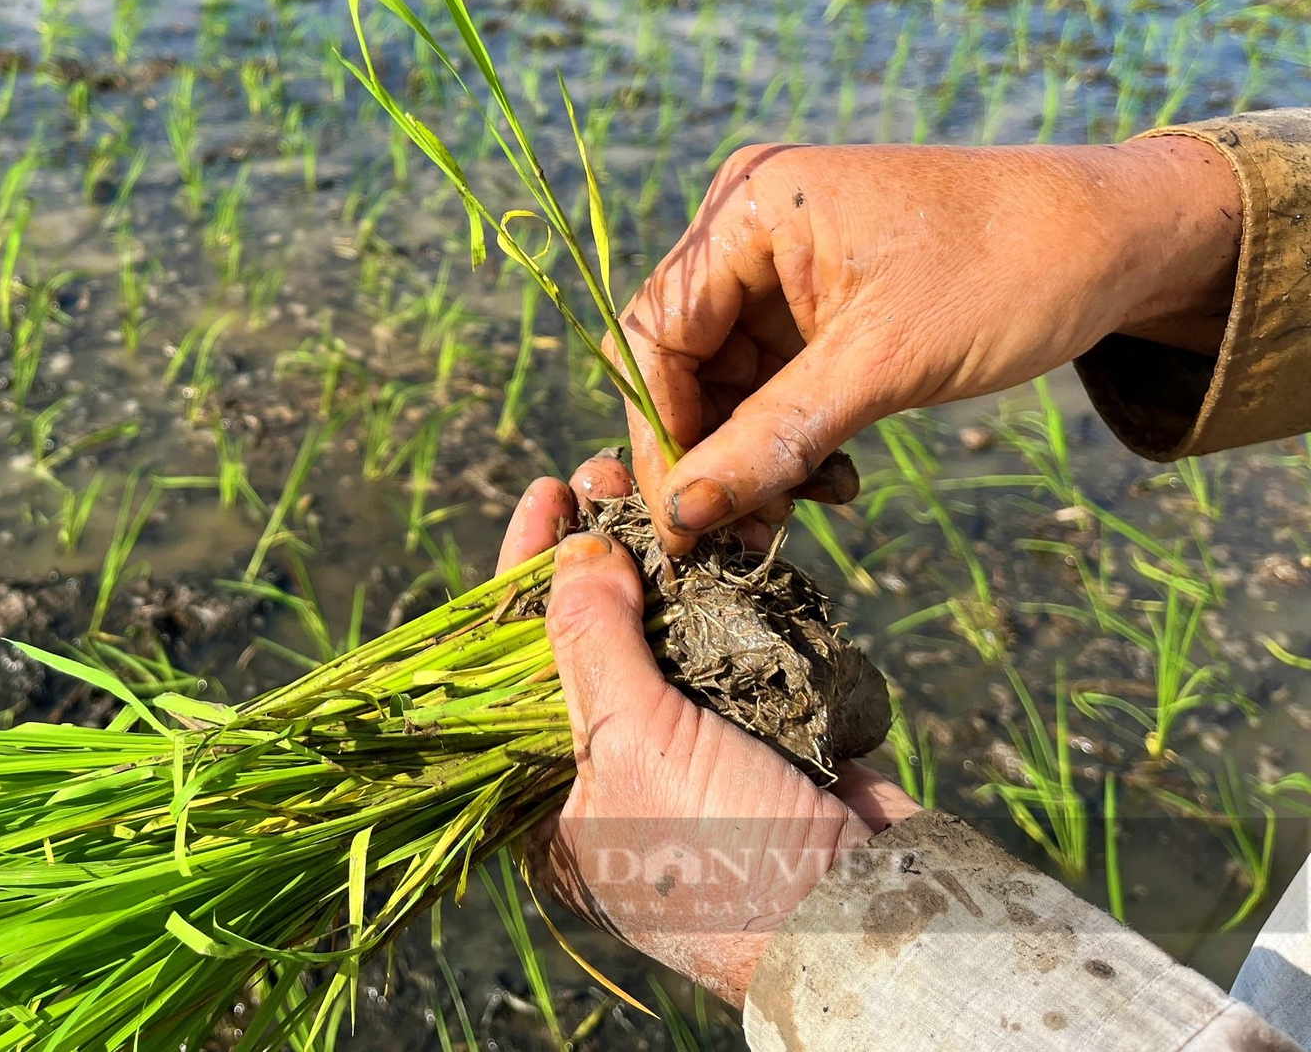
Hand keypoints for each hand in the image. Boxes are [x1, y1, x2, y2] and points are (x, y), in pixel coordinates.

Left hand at [500, 455, 919, 1003]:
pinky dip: (726, 594)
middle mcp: (607, 777)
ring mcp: (687, 755)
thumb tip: (573, 551)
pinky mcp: (756, 737)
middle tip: (607, 470)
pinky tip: (723, 534)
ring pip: (659, 636)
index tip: (546, 493)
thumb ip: (590, 642)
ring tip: (663, 484)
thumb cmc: (728, 855)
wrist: (875, 916)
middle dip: (595, 554)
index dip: (524, 574)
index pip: (511, 667)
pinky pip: (728, 649)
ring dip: (661, 560)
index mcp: (547, 804)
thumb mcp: (630, 746)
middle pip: (584, 640)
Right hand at [611, 135, 1240, 553]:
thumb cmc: (1008, 276)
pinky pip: (769, 378)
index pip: (658, 331)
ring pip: (723, 380)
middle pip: (681, 358)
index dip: (662, 430)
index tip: (682, 520)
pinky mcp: (813, 298)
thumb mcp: (883, 366)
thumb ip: (772, 439)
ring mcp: (779, 261)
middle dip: (710, 450)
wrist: (1117, 242)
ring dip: (753, 453)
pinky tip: (832, 475)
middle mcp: (748, 225)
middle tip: (740, 536)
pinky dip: (789, 435)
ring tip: (798, 513)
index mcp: (750, 207)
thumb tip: (681, 517)